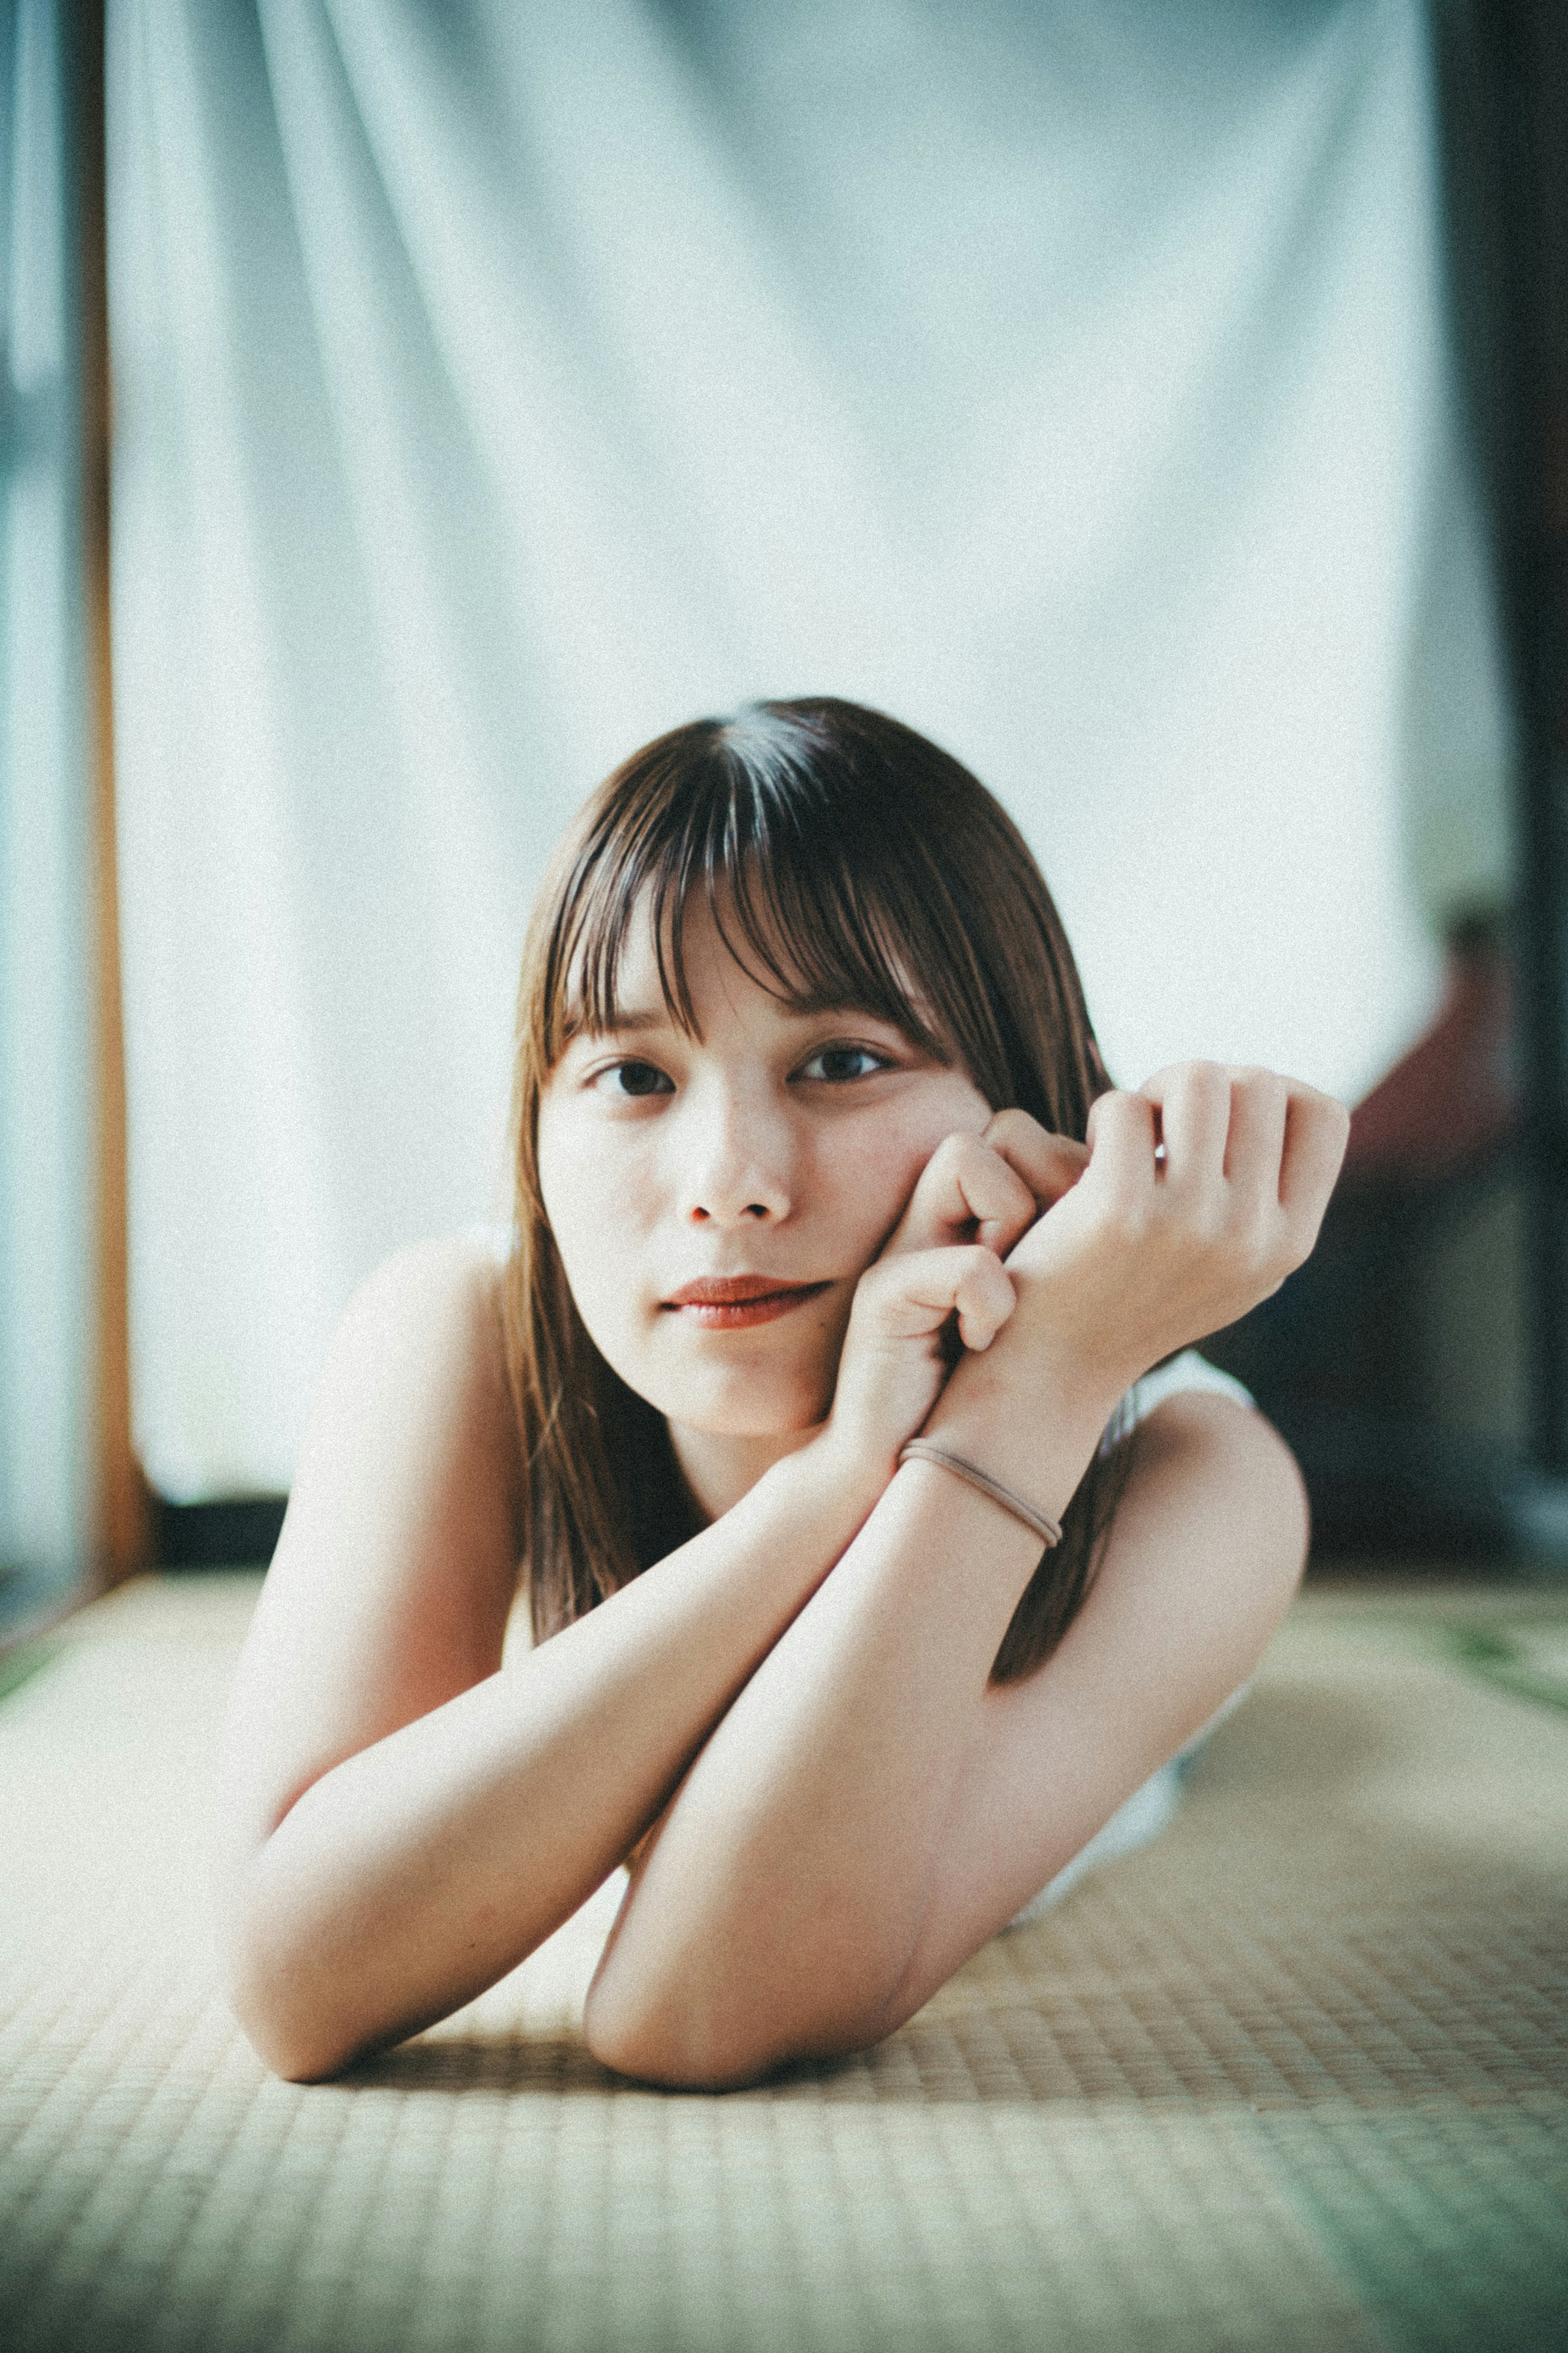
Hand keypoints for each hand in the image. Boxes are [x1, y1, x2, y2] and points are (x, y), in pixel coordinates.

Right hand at [818, 1115, 1089, 1479]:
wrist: (899, 1462)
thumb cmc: (983, 1382)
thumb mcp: (1040, 1301)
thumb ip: (1071, 1246)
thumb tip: (1150, 1198)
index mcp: (972, 1208)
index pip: (1032, 1131)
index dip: (1074, 1174)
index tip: (1082, 1248)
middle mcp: (932, 1211)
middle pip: (1007, 1129)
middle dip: (1054, 1190)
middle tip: (1051, 1269)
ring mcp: (902, 1246)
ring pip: (969, 1158)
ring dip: (1014, 1224)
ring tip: (1014, 1296)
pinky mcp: (882, 1296)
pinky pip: (965, 1261)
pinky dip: (988, 1303)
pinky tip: (981, 1340)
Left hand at [999, 1062, 1348, 1395]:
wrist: (1056, 1367)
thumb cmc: (1137, 1296)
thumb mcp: (1230, 1261)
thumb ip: (1269, 1194)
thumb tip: (1284, 1095)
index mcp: (1289, 1244)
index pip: (1324, 1115)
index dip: (1273, 1094)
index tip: (1222, 1123)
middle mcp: (1251, 1236)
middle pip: (1258, 1082)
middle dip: (1203, 1085)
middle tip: (1162, 1124)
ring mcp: (1189, 1224)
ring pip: (1198, 1078)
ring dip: (1154, 1092)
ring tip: (1130, 1135)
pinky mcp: (1120, 1212)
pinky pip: (1124, 1107)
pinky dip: (1104, 1117)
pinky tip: (1088, 1159)